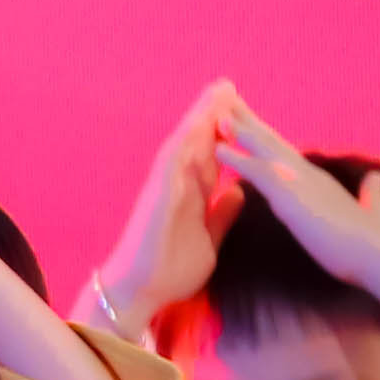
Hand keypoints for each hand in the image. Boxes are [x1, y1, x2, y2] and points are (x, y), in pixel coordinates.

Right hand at [92, 81, 239, 326]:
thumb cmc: (169, 272)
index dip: (225, 132)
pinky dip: (185, 143)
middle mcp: (176, 186)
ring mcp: (164, 190)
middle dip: (212, 114)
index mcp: (191, 196)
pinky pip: (171, 165)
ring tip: (215, 92)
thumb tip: (237, 191)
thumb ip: (221, 215)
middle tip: (227, 84)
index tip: (240, 108)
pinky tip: (197, 125)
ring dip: (199, 118)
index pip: (211, 156)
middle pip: (196, 142)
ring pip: (183, 145)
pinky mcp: (156, 199)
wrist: (139, 294)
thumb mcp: (210, 241)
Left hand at [208, 93, 379, 279]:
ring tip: (217, 114)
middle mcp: (308, 175)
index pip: (287, 154)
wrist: (378, 258)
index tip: (249, 122)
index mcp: (318, 181)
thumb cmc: (370, 243)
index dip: (268, 137)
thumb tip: (376, 178)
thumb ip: (371, 195)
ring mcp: (300, 183)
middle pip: (273, 143)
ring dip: (240, 131)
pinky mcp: (293, 198)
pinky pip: (260, 172)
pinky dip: (239, 158)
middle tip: (226, 102)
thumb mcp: (370, 212)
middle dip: (250, 123)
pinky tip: (219, 149)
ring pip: (266, 150)